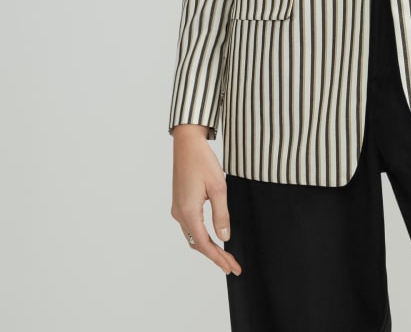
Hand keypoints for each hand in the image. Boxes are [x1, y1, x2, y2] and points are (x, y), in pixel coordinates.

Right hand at [170, 125, 241, 274]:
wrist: (187, 144)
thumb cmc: (203, 161)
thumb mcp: (218, 187)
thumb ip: (222, 215)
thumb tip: (225, 238)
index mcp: (188, 212)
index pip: (204, 244)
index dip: (219, 258)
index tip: (232, 267)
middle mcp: (179, 214)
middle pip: (197, 243)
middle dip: (215, 256)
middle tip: (232, 266)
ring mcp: (178, 209)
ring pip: (193, 236)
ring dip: (209, 247)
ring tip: (225, 256)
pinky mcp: (180, 203)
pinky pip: (191, 226)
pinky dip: (202, 236)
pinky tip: (213, 238)